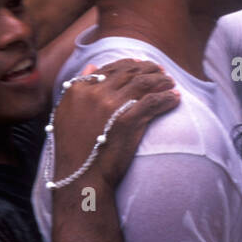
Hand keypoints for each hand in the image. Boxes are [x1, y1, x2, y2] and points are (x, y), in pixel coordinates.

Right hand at [50, 59, 178, 188]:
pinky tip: (175, 99)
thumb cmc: (72, 148)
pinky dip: (167, 98)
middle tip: (162, 72)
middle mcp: (93, 94)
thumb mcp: (65, 113)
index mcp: (78, 90)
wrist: (80, 176)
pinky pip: (154, 102)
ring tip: (171, 84)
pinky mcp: (129, 120)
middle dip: (149, 69)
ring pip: (144, 83)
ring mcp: (111, 106)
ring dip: (161, 81)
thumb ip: (77, 88)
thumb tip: (91, 66)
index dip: (129, 65)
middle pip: (129, 73)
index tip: (142, 67)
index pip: (109, 69)